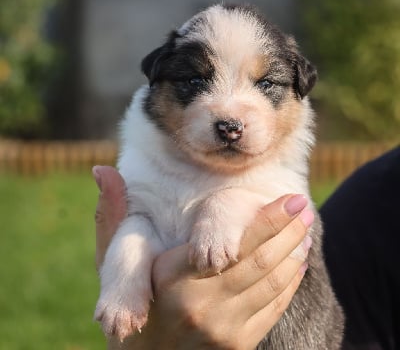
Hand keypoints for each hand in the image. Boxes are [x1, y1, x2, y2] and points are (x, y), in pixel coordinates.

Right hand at [93, 166, 312, 349]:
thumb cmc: (132, 302)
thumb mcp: (112, 261)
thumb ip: (112, 215)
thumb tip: (102, 170)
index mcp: (173, 278)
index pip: (230, 245)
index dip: (266, 221)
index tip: (290, 199)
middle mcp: (202, 306)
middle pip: (259, 263)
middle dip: (288, 232)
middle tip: (305, 207)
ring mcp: (224, 330)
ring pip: (271, 285)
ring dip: (294, 253)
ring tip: (306, 229)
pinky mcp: (238, 345)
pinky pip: (273, 309)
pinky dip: (289, 283)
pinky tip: (296, 263)